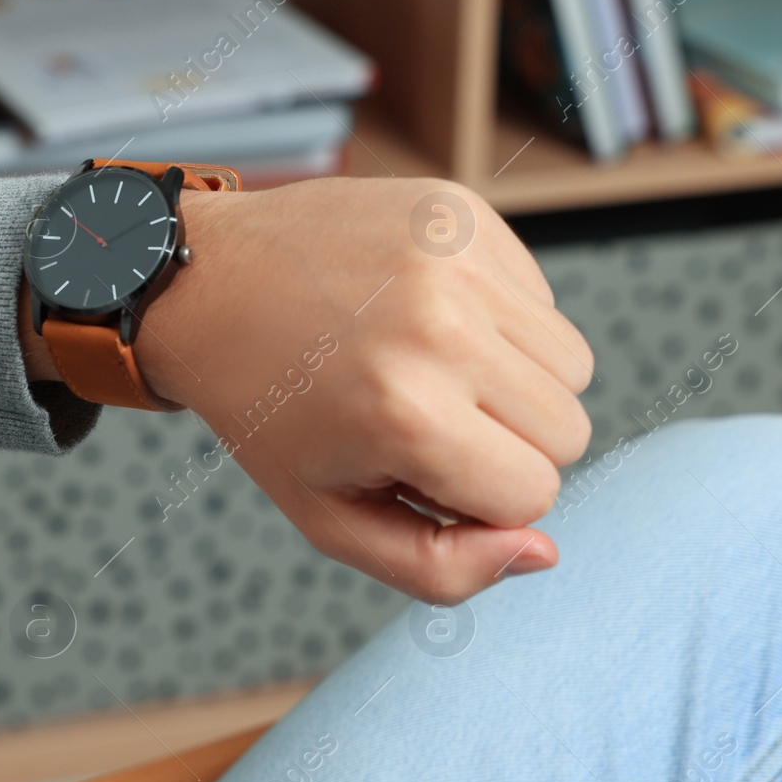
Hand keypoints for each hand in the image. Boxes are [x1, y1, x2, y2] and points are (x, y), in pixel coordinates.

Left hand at [135, 178, 593, 604]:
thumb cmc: (268, 408)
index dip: (480, 497)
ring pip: (572, 364)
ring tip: (429, 367)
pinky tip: (427, 316)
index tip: (419, 468)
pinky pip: (543, 299)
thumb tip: (542, 550)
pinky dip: (502, 321)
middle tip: (424, 419)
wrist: (209, 282)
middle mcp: (443, 329)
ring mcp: (458, 260)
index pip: (535, 495)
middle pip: (569, 431)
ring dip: (514, 382)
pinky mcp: (464, 214)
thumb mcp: (329, 518)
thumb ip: (440, 568)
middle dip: (506, 444)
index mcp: (407, 416)